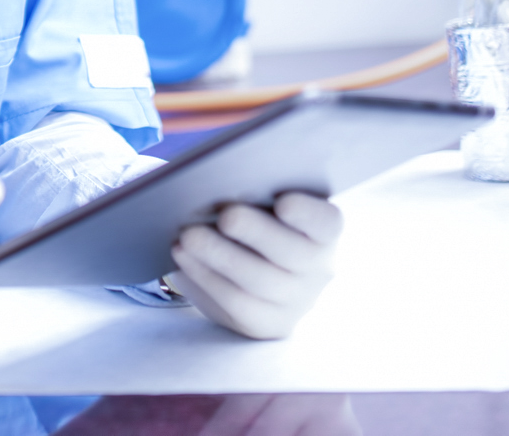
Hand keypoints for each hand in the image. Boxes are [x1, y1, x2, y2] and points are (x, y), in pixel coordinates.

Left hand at [168, 192, 342, 339]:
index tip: (283, 202)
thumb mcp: (262, 204)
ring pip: (259, 280)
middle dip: (255, 232)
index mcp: (324, 230)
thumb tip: (218, 186)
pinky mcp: (268, 323)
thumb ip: (253, 193)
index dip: (307, 213)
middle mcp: (318, 268)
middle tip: (226, 215)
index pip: (326, 221)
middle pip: (291, 252)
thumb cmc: (255, 220)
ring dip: (220, 255)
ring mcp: (297, 300)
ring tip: (189, 236)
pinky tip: (183, 256)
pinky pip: (236, 303)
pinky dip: (206, 277)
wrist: (250, 268)